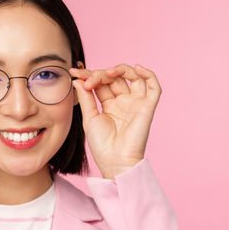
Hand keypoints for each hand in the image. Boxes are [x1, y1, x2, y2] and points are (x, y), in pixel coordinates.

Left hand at [69, 63, 161, 178]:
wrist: (115, 161)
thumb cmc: (102, 145)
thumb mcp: (89, 118)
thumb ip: (85, 98)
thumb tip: (77, 80)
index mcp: (109, 104)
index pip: (101, 82)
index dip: (89, 75)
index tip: (74, 72)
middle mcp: (123, 101)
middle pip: (115, 78)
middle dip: (100, 74)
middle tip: (87, 79)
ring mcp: (136, 103)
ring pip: (134, 77)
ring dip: (121, 70)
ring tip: (108, 73)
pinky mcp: (148, 107)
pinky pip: (154, 87)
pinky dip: (149, 74)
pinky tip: (137, 68)